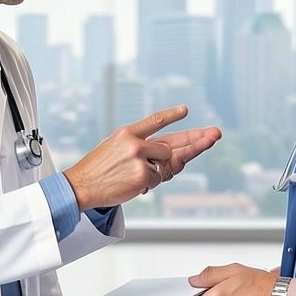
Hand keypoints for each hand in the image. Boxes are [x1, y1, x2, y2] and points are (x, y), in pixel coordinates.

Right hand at [64, 105, 219, 209]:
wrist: (80, 186)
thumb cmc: (98, 169)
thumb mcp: (115, 148)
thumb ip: (141, 147)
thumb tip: (171, 155)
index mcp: (126, 132)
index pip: (154, 121)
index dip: (171, 115)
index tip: (186, 109)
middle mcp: (135, 143)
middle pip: (169, 146)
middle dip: (192, 144)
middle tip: (215, 134)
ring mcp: (140, 159)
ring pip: (164, 166)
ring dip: (154, 174)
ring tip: (130, 176)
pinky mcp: (143, 176)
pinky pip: (157, 180)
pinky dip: (147, 186)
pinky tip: (130, 185)